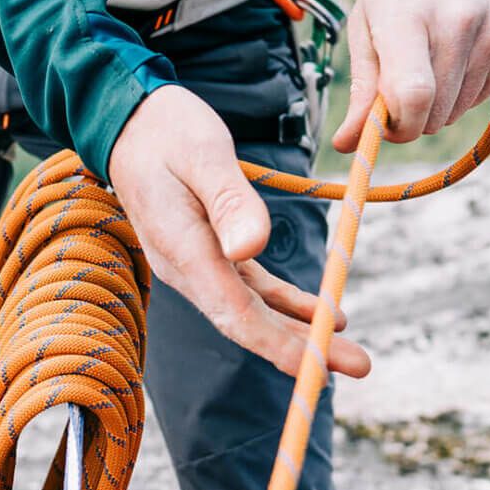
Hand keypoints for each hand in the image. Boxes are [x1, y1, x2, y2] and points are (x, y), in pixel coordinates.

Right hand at [108, 86, 370, 377]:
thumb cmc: (166, 130)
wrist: (129, 122)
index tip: (319, 367)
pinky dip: (287, 305)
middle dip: (303, 350)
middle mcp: (187, 268)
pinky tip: (324, 315)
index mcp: (184, 250)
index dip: (278, 346)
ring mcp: (197, 264)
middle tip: (360, 366)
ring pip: (252, 311)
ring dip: (300, 333)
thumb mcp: (203, 154)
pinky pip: (251, 290)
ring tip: (351, 354)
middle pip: (248, 324)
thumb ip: (229, 201)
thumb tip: (252, 248)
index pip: (235, 314)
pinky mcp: (209, 253)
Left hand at [333, 0, 489, 150]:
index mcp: (409, 15)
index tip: (385, 123)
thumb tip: (348, 144)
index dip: (397, 126)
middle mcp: (459, 21)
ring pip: (459, 109)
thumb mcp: (368, 22)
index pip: (412, 96)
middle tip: (401, 88)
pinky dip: (466, 88)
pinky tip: (460, 50)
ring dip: (439, 102)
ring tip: (432, 58)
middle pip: (435, 112)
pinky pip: (485, 94)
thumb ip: (361, 87)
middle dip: (412, 117)